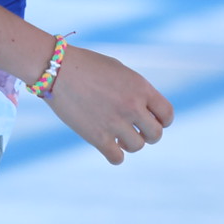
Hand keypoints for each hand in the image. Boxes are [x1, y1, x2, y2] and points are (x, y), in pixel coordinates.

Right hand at [42, 44, 172, 164]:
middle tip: (136, 131)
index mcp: (141, 88)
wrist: (56, 69)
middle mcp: (132, 106)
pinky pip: (117, 158)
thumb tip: (144, 110)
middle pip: (156, 134)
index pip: (167, 114)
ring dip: (129, 144)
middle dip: (147, 134)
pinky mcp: (97, 136)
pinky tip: (108, 147)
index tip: (152, 121)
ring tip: (118, 137)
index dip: (162, 121)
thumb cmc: (85, 65)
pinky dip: (115, 155)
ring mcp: (115, 122)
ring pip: (137, 146)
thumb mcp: (118, 71)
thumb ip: (135, 90)